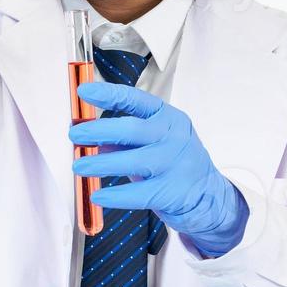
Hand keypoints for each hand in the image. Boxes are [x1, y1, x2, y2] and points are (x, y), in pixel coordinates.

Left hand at [69, 81, 248, 257]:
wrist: (210, 195)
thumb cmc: (174, 162)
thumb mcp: (153, 142)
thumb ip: (124, 139)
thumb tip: (91, 139)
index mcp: (167, 117)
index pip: (135, 100)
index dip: (108, 94)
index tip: (84, 91)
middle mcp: (173, 136)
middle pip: (132, 129)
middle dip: (99, 131)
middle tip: (75, 135)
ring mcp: (175, 164)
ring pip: (133, 161)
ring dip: (101, 163)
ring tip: (79, 166)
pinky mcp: (173, 191)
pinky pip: (138, 193)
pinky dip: (115, 195)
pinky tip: (98, 195)